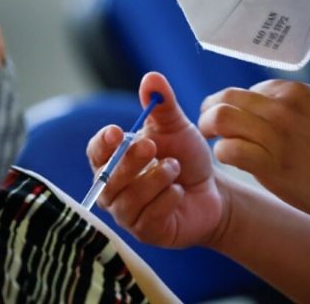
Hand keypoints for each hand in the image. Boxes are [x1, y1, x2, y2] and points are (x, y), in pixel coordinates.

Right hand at [85, 72, 223, 247]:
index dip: (102, 143)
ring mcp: (128, 213)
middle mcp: (114, 188)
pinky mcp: (146, 232)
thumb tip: (152, 78)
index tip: (117, 131)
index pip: (96, 152)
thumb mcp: (177, 127)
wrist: (213, 191)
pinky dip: (165, 200)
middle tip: (153, 146)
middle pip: (108, 177)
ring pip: (128, 199)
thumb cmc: (186, 157)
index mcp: (114, 160)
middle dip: (130, 160)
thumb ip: (163, 104)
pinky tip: (179, 191)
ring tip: (175, 167)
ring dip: (154, 179)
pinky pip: (148, 217)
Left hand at [200, 80, 309, 224]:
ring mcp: (277, 133)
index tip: (229, 120)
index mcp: (293, 91)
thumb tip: (262, 108)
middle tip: (207, 127)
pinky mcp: (274, 163)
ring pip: (220, 118)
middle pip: (224, 97)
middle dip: (209, 111)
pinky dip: (223, 153)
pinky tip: (230, 159)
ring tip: (212, 141)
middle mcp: (282, 106)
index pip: (244, 91)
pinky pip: (229, 149)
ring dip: (209, 129)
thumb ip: (290, 109)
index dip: (230, 105)